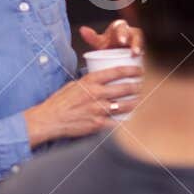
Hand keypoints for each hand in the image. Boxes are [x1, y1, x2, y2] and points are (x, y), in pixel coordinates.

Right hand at [24, 65, 141, 145]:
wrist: (50, 119)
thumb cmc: (60, 102)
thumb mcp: (74, 85)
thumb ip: (90, 82)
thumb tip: (103, 79)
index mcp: (90, 81)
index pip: (116, 71)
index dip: (132, 70)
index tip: (139, 70)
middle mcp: (96, 94)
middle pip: (126, 88)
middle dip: (138, 86)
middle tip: (143, 86)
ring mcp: (98, 109)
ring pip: (126, 105)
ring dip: (136, 102)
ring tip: (141, 100)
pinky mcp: (99, 124)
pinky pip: (118, 122)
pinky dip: (127, 120)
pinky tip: (132, 118)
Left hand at [79, 18, 143, 54]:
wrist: (115, 55)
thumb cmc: (109, 46)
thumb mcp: (100, 43)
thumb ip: (92, 38)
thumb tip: (82, 29)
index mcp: (120, 28)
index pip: (122, 28)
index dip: (123, 34)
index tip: (121, 41)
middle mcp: (131, 33)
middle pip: (137, 34)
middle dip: (136, 42)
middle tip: (134, 51)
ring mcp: (139, 42)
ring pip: (144, 43)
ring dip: (143, 49)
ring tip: (141, 58)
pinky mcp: (145, 50)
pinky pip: (148, 51)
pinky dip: (148, 56)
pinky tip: (146, 63)